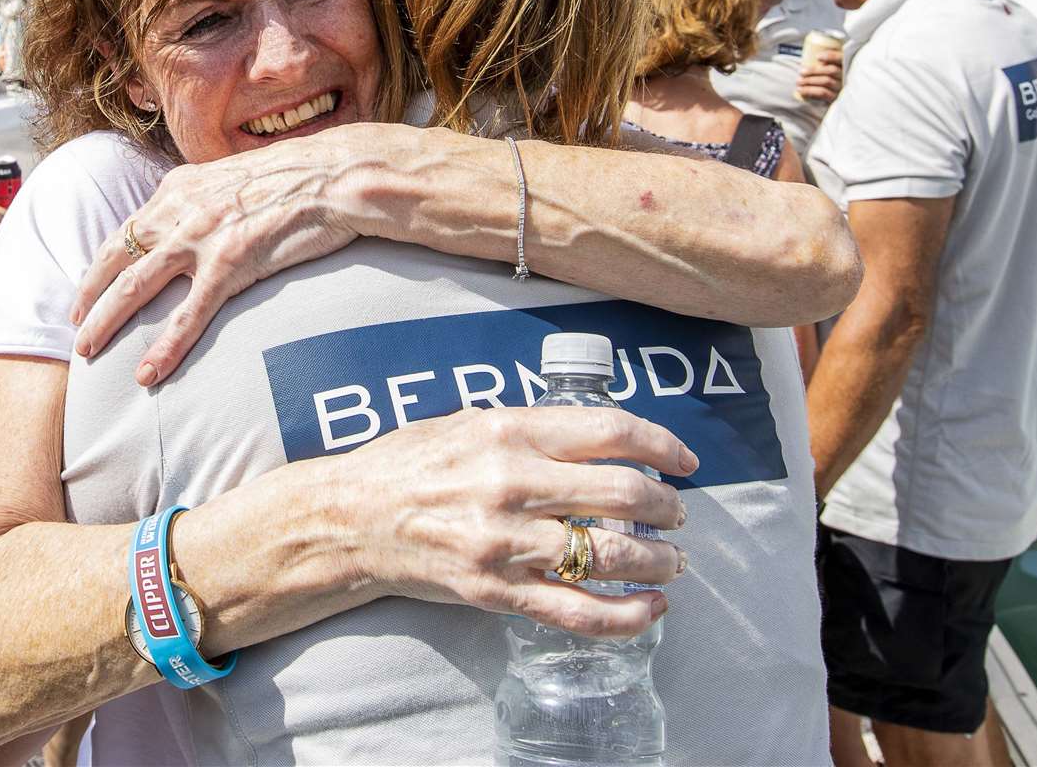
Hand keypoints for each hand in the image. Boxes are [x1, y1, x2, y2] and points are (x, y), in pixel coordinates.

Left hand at [72, 136, 372, 384]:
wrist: (336, 175)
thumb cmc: (301, 176)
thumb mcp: (238, 176)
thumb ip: (209, 197)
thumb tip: (204, 215)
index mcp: (180, 187)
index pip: (128, 228)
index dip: (102, 262)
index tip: (89, 287)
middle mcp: (181, 210)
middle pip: (116, 258)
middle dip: (88, 296)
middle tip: (75, 326)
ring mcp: (202, 237)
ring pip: (135, 287)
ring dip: (106, 322)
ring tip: (88, 352)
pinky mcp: (230, 263)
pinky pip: (189, 315)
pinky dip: (164, 347)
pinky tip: (149, 373)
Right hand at [348, 405, 697, 637]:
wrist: (351, 517)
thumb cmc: (412, 462)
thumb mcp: (475, 422)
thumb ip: (538, 430)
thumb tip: (605, 440)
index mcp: (512, 431)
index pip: (612, 431)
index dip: (664, 446)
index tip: (685, 461)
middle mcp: (513, 483)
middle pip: (624, 493)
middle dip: (668, 507)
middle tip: (680, 514)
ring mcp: (505, 542)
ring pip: (609, 555)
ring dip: (658, 561)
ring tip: (674, 562)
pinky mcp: (495, 591)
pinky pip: (576, 611)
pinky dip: (626, 614)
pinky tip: (651, 608)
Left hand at [796, 53, 843, 102]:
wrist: (838, 102)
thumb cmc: (831, 80)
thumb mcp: (832, 69)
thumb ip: (826, 62)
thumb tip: (810, 57)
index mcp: (848, 66)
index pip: (841, 58)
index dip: (831, 56)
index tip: (817, 57)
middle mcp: (848, 77)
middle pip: (831, 70)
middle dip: (814, 70)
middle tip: (801, 72)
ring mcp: (843, 89)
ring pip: (826, 81)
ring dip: (810, 81)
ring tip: (799, 81)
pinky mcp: (837, 99)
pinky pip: (823, 94)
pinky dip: (811, 91)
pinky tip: (802, 91)